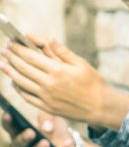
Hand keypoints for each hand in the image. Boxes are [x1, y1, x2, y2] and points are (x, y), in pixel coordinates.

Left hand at [1, 38, 118, 126]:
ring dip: (9, 72)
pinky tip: (14, 82)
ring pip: (21, 82)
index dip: (18, 48)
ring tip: (3, 64)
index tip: (11, 42)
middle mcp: (49, 83)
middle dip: (10, 57)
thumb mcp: (81, 64)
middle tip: (4, 50)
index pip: (30, 56)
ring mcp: (46, 97)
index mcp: (58, 70)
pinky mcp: (47, 107)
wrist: (101, 107)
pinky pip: (27, 97)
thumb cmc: (94, 84)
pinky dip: (18, 89)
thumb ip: (62, 51)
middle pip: (23, 68)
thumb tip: (47, 39)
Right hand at [1, 111, 74, 146]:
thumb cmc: (55, 129)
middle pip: (17, 145)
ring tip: (46, 143)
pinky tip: (67, 143)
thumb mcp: (52, 119)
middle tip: (31, 132)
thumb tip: (46, 128)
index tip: (8, 114)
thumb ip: (47, 119)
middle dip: (23, 139)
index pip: (9, 128)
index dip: (7, 121)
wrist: (70, 145)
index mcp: (19, 133)